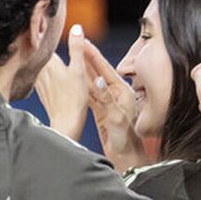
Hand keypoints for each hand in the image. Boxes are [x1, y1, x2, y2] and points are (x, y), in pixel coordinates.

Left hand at [35, 25, 89, 142]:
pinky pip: (42, 72)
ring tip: (43, 38)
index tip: (38, 15)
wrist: (65, 123)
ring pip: (40, 61)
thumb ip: (78, 48)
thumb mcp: (79, 70)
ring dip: (41, 51)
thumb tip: (76, 27)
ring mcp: (40, 81)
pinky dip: (46, 64)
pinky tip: (51, 64)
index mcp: (48, 63)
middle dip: (40, 38)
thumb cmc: (74, 98)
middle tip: (40, 21)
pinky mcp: (43, 90)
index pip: (40, 40)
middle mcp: (40, 71)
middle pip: (38, 49)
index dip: (40, 27)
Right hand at [81, 37, 146, 171]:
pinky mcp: (103, 112)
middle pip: (97, 72)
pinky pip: (90, 95)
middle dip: (86, 58)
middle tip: (75, 43)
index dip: (93, 55)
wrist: (129, 158)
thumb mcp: (117, 118)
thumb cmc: (127, 139)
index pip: (104, 69)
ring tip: (71, 57)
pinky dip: (82, 86)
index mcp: (122, 92)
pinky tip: (74, 81)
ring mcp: (109, 102)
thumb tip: (97, 80)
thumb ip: (106, 99)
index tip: (83, 42)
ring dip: (82, 70)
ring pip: (92, 82)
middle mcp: (116, 94)